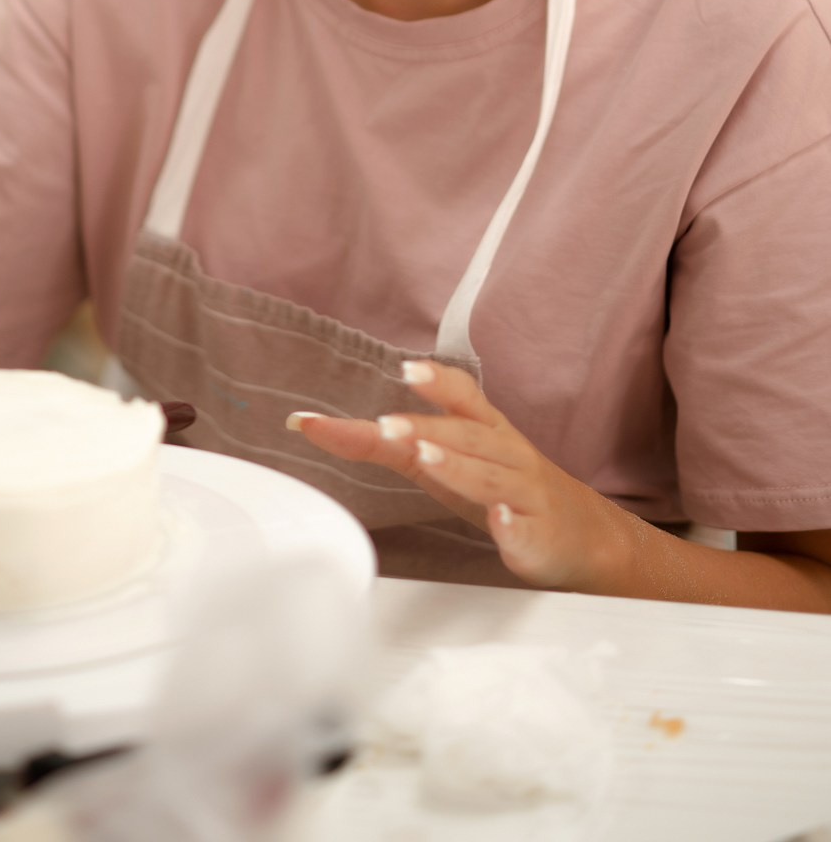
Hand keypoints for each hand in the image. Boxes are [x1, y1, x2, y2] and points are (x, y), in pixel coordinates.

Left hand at [288, 360, 628, 591]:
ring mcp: (525, 495)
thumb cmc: (507, 490)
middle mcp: (508, 455)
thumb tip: (318, 427)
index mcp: (488, 430)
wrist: (586, 538)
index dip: (437, 380)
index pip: (463, 397)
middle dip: (428, 427)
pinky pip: (524, 529)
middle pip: (470, 434)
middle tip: (386, 424)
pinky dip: (511, 524)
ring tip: (425, 455)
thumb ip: (392, 444)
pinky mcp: (538, 537)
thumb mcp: (452, 461)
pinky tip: (499, 522)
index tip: (405, 366)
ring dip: (458, 465)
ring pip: (492, 478)